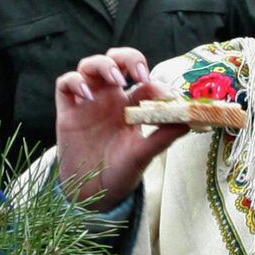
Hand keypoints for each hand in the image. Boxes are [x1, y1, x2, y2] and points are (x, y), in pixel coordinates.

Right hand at [54, 48, 187, 206]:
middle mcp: (110, 99)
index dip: (156, 83)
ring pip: (90, 66)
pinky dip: (75, 82)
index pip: (145, 82)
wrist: (92, 196)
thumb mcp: (143, 156)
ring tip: (116, 79)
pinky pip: (64, 84)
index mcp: (131, 107)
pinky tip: (87, 95)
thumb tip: (189, 120)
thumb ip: (163, 137)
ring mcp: (87, 103)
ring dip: (103, 65)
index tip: (166, 97)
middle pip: (116, 60)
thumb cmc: (120, 174)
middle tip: (139, 72)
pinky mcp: (67, 112)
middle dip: (128, 57)